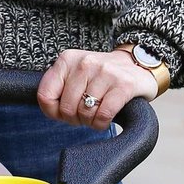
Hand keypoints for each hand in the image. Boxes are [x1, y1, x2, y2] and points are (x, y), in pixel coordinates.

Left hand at [37, 47, 156, 128]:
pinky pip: (104, 115)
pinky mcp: (124, 85)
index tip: (63, 113)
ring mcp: (105, 72)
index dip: (53, 112)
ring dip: (90, 122)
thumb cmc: (102, 76)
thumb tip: (50, 110)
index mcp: (67, 59)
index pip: (45, 94)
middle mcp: (85, 63)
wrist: (138, 65)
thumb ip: (58, 89)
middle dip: (74, 119)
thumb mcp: (75, 75)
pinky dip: (102, 124)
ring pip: (85, 113)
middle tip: (84, 115)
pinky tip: (105, 119)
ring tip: (96, 114)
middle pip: (66, 108)